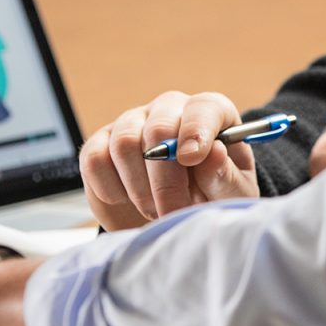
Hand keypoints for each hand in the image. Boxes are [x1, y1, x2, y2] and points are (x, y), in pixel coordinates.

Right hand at [78, 90, 257, 228]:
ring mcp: (131, 124)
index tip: (192, 159)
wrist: (173, 218)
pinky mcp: (100, 145)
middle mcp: (169, 111)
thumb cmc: (210, 199)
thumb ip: (224, 175)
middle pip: (159, 129)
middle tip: (174, 211)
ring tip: (155, 212)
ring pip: (124, 143)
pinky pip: (96, 159)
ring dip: (140, 189)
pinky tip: (127, 201)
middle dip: (166, 180)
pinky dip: (110, 189)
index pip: (203, 108)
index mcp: (208, 114)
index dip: (196, 130)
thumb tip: (214, 153)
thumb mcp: (230, 194)